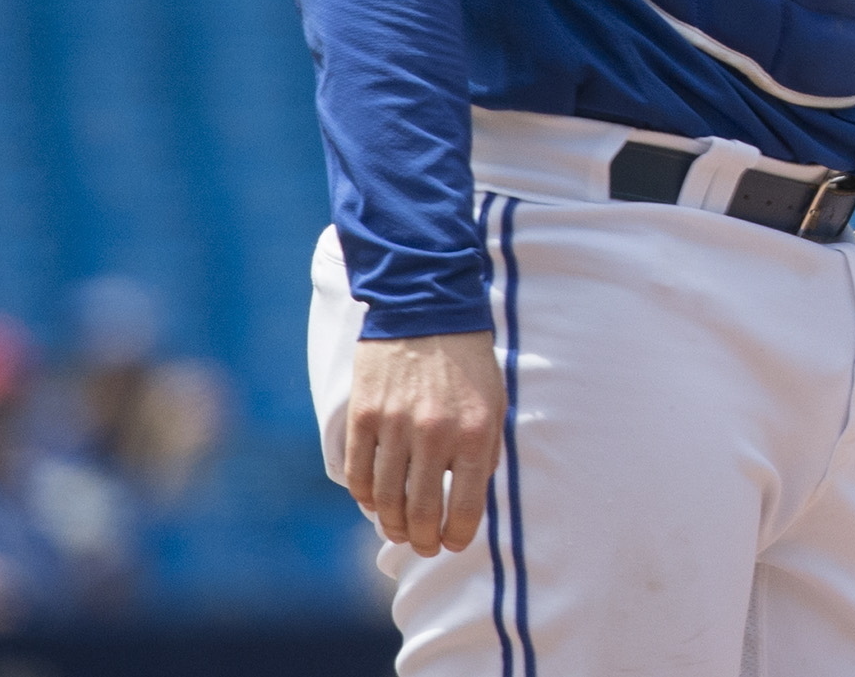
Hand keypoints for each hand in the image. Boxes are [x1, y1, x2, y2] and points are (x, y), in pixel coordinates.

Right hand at [345, 331, 505, 553]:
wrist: (428, 308)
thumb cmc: (469, 360)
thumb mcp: (495, 402)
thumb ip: (485, 451)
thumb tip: (468, 500)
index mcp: (476, 432)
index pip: (464, 506)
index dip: (457, 535)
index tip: (453, 544)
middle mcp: (436, 434)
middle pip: (422, 511)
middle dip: (424, 539)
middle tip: (425, 546)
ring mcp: (396, 426)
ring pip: (387, 500)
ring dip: (393, 525)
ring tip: (400, 532)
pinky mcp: (364, 417)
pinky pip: (359, 474)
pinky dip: (366, 496)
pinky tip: (375, 502)